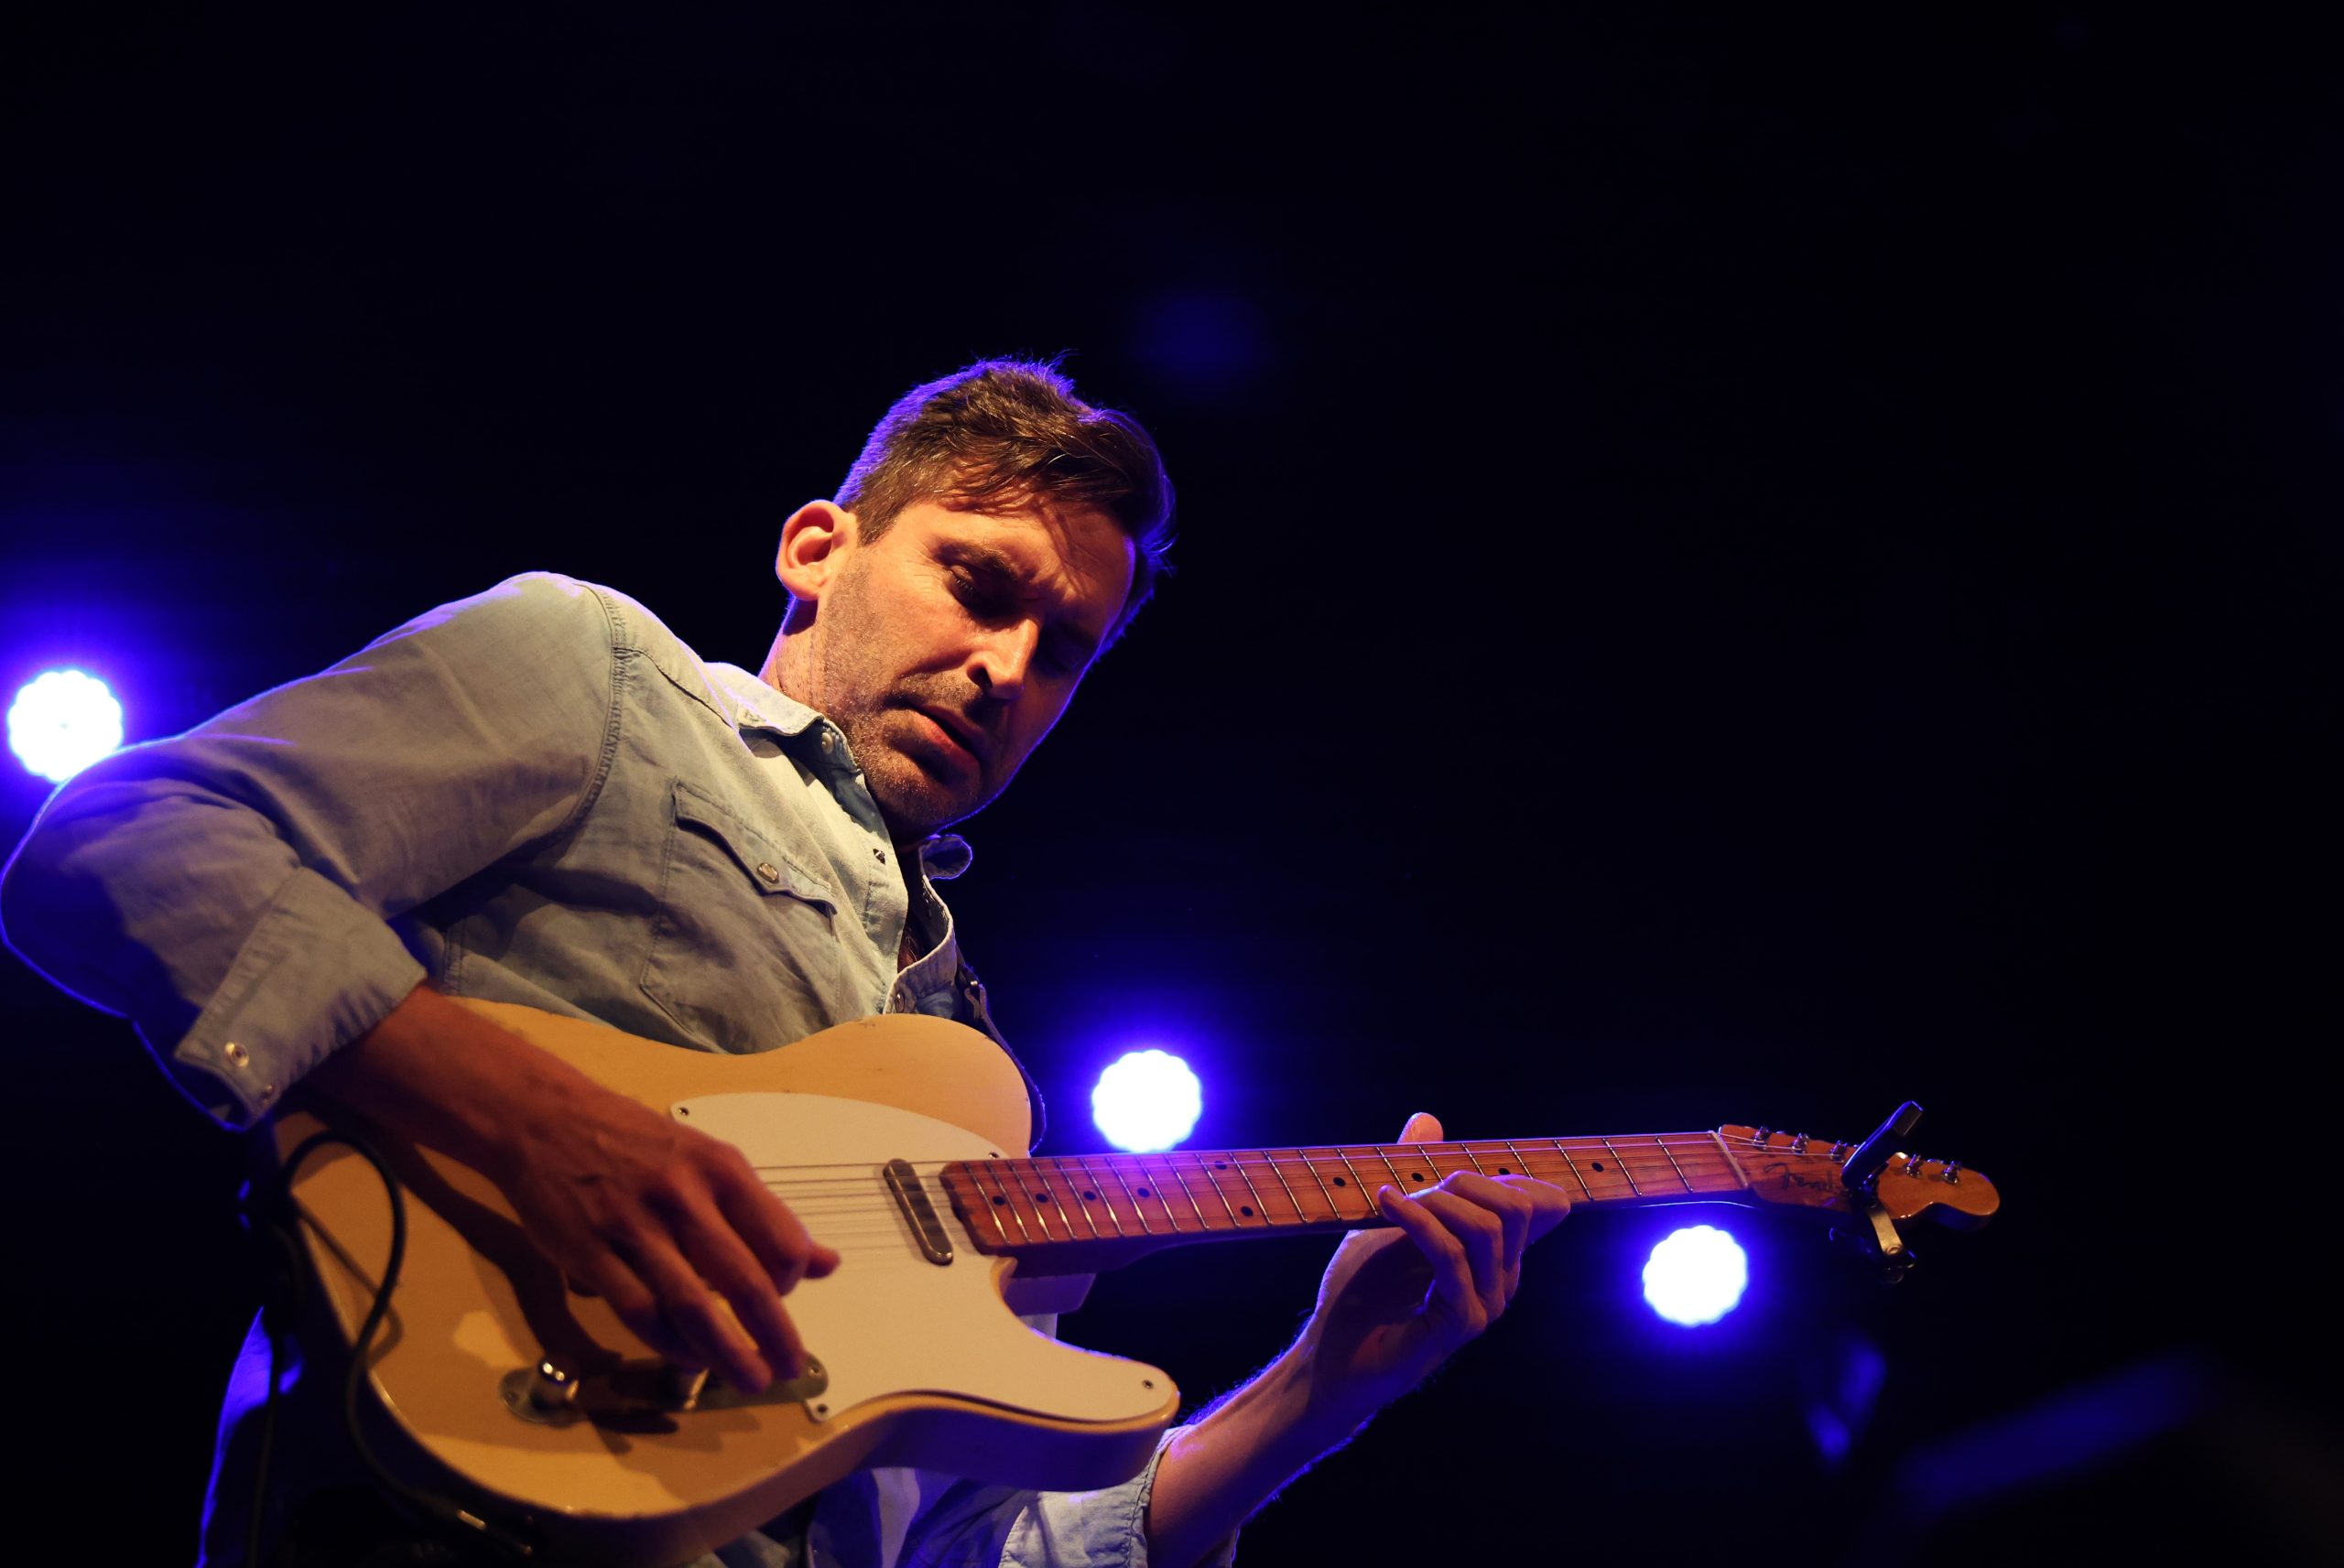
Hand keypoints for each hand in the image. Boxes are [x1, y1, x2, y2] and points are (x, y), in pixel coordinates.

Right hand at [310, 985, 838, 1394]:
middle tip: (788, 1368)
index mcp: (721, 1169)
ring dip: (725, 1352)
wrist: (546, 1121)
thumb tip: (826, 1262)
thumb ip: (765, 1215)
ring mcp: (633, 1226)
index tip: (788, 1299)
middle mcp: (683, 1196)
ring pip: (691, 1305)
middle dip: (772, 1334)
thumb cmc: (637, 1144)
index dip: (794, 1280)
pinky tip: (687, 1358)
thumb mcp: (710, 1162)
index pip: (781, 1239)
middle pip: (743, 1280)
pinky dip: (668, 1343)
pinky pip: (638, 1311)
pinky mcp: (589, 1253)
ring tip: (747, 1377)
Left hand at [1293, 1112, 1570, 1424]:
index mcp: (1495, 1257)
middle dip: (1464, 1181)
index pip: (1535, 1203)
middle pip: (1516, 1208)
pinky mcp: (1462, 1323)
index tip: (1447, 1166)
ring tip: (1391, 1200)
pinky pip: (1450, 1255)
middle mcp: (1501, 1280)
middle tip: (1414, 1185)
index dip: (1504, 1174)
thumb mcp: (1387, 1220)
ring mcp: (1487, 1304)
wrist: (1331, 1355)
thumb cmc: (1358, 1291)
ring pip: (1485, 1228)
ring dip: (1434, 1202)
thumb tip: (1428, 1119)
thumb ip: (1415, 1172)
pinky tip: (1386, 1204)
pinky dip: (1415, 1220)